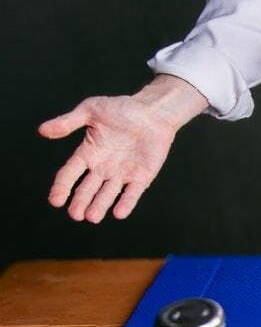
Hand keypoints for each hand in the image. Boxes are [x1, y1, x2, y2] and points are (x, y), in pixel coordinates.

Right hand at [38, 75, 205, 222]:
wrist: (154, 111)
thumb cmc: (122, 109)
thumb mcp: (91, 110)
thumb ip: (67, 122)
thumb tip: (42, 130)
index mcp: (88, 153)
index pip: (70, 174)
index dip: (62, 187)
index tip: (55, 201)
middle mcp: (103, 167)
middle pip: (88, 189)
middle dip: (81, 202)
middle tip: (75, 214)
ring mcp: (122, 174)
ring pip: (108, 194)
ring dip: (100, 206)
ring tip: (92, 217)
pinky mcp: (141, 176)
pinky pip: (132, 192)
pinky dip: (126, 202)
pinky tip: (119, 213)